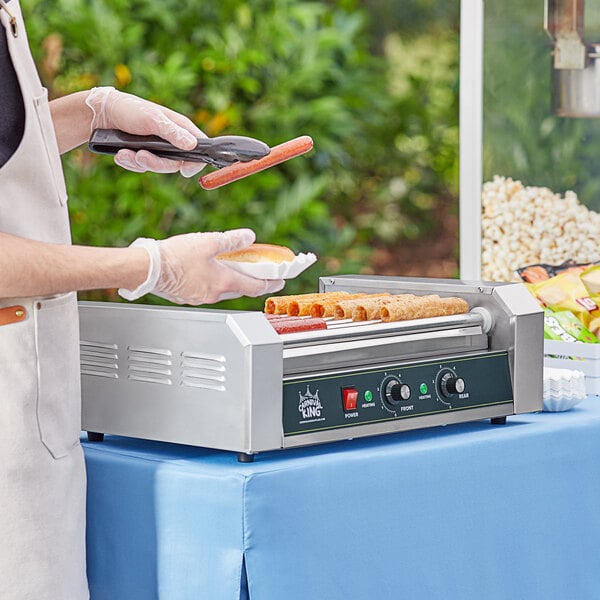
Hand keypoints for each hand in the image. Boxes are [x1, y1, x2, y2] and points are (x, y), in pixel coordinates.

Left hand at [86, 86, 205, 176]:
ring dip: (139, 163)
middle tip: (140, 156)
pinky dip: (130, 163)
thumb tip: (192, 145)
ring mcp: (158, 149)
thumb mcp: (152, 119)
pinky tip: (120, 154)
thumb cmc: (130, 109)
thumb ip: (172, 133)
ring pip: (157, 168)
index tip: (185, 171)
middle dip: (156, 163)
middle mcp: (172, 140)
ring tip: (124, 153)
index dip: (196, 162)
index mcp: (180, 128)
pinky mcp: (144, 154)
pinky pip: (142, 167)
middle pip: (176, 164)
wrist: (101, 114)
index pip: (199, 148)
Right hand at [119, 228, 284, 304]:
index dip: (270, 283)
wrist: (146, 269)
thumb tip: (249, 236)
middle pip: (240, 289)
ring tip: (229, 267)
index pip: (255, 286)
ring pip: (222, 290)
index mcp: (223, 282)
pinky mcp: (187, 296)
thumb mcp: (209, 242)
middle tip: (257, 272)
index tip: (279, 281)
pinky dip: (213, 282)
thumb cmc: (174, 257)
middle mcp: (213, 293)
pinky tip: (206, 270)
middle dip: (250, 281)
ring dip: (230, 281)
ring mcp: (199, 297)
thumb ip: (232, 240)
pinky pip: (206, 290)